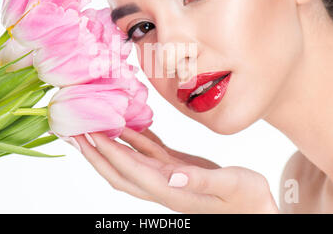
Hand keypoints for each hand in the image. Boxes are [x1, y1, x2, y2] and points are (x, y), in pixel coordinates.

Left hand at [72, 128, 278, 213]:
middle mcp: (163, 185)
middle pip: (119, 170)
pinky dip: (136, 140)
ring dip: (110, 145)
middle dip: (96, 153)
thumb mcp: (229, 186)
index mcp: (171, 190)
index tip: (88, 132)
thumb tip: (173, 176)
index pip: (130, 170)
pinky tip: (129, 125)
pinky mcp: (176, 168)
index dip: (107, 152)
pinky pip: (149, 152)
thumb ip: (200, 180)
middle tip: (76, 130)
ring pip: (130, 160)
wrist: (256, 208)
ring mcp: (168, 177)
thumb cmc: (247, 199)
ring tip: (93, 124)